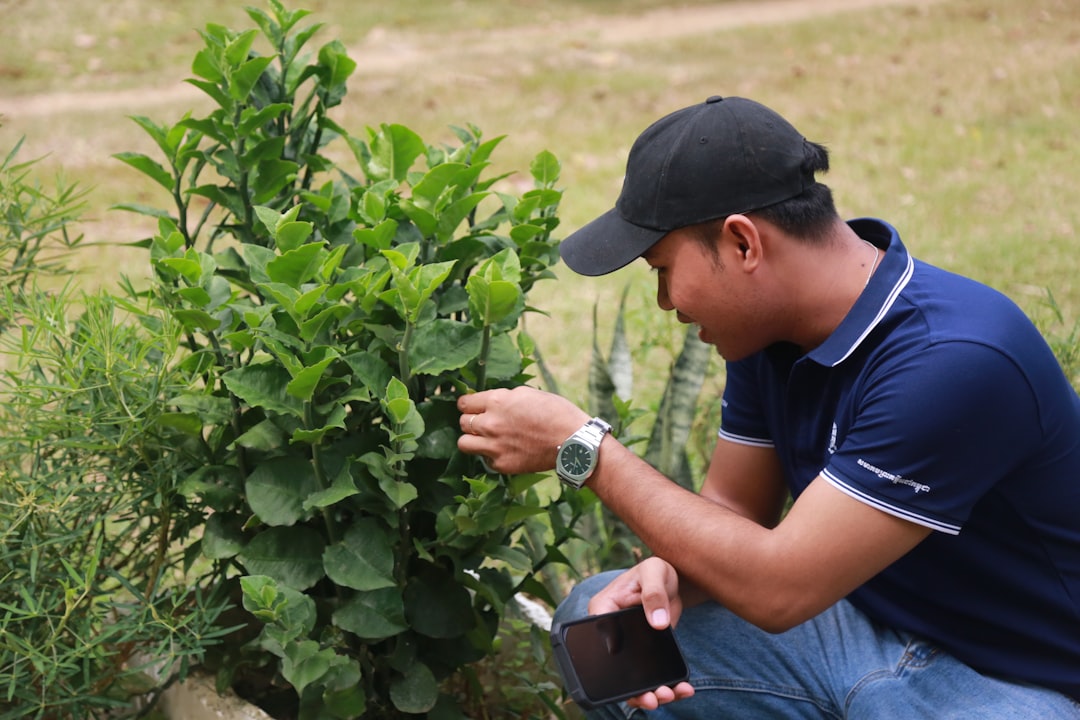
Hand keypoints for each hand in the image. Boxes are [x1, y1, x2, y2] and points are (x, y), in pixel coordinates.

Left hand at [457, 387, 588, 473]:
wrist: (572, 442)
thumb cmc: (556, 413)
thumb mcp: (527, 394)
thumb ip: (503, 397)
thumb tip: (489, 401)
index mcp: (496, 402)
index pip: (464, 403)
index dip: (468, 404)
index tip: (472, 407)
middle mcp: (490, 424)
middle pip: (462, 423)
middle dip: (471, 421)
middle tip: (483, 423)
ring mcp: (494, 446)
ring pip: (464, 443)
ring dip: (472, 440)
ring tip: (485, 439)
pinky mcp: (502, 464)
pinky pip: (484, 460)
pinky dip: (491, 456)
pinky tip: (505, 451)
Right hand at [588, 557, 695, 708]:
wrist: (673, 579)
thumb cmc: (657, 570)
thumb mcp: (655, 572)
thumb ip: (654, 594)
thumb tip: (658, 623)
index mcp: (603, 608)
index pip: (600, 635)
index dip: (611, 657)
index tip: (630, 671)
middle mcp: (611, 629)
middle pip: (615, 665)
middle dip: (634, 686)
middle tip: (653, 696)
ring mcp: (628, 643)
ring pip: (633, 675)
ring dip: (650, 690)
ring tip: (669, 695)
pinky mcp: (644, 650)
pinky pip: (650, 671)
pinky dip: (666, 682)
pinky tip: (681, 688)